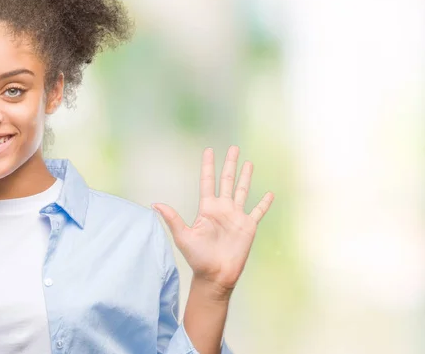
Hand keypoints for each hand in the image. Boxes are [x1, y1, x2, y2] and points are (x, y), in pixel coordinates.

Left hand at [152, 146, 272, 298]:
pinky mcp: (248, 227)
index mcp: (207, 208)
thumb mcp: (183, 236)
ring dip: (246, 177)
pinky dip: (264, 203)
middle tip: (233, 148)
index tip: (209, 150)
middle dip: (230, 164)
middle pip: (227, 180)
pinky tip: (270, 194)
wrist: (215, 275)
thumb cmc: (197, 258)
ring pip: (243, 191)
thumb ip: (172, 218)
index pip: (208, 181)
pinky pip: (258, 211)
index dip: (208, 166)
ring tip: (249, 162)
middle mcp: (222, 209)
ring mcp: (236, 217)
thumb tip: (154, 204)